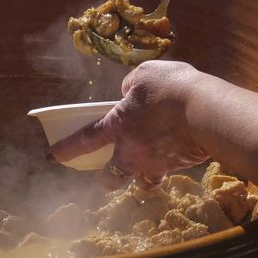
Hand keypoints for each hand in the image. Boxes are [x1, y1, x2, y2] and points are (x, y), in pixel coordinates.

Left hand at [48, 60, 210, 183]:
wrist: (204, 111)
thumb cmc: (170, 88)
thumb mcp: (145, 74)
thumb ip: (131, 84)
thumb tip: (128, 91)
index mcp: (118, 124)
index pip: (86, 139)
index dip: (68, 149)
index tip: (53, 156)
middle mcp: (132, 151)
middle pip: (111, 177)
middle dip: (106, 180)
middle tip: (106, 178)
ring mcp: (156, 164)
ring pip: (143, 184)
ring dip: (141, 180)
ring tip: (146, 175)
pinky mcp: (179, 168)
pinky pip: (170, 174)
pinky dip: (171, 169)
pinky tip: (177, 158)